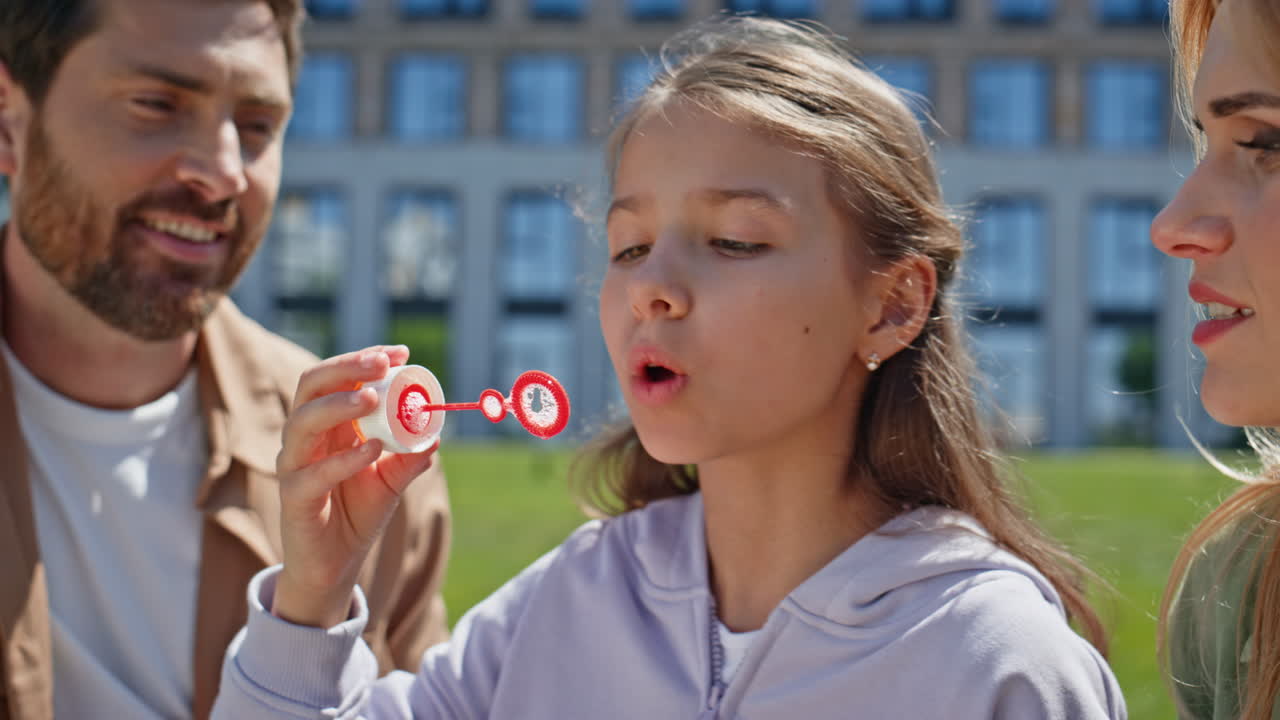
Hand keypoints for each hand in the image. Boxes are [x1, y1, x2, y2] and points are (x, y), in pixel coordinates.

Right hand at [272, 345, 439, 627]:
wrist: (337, 564)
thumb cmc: (359, 513)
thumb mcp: (393, 479)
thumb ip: (411, 455)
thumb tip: (437, 431)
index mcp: (329, 424)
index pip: (338, 377)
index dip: (365, 360)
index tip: (400, 353)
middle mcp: (306, 438)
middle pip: (312, 386)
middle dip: (346, 368)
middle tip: (382, 364)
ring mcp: (294, 465)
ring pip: (303, 422)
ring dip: (339, 405)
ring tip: (373, 398)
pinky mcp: (294, 497)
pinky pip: (313, 473)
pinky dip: (344, 458)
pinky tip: (372, 449)